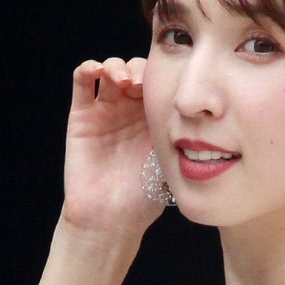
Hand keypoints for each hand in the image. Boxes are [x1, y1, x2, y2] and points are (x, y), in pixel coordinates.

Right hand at [60, 56, 162, 237]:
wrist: (110, 218)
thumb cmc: (143, 198)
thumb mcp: (170, 162)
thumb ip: (180, 137)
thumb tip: (203, 114)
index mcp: (153, 119)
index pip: (158, 83)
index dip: (160, 77)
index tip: (164, 88)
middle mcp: (129, 111)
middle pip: (135, 71)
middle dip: (139, 70)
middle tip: (143, 83)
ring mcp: (105, 111)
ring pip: (109, 70)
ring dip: (116, 66)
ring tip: (123, 80)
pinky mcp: (81, 115)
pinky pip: (81, 81)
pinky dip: (88, 68)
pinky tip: (97, 71)